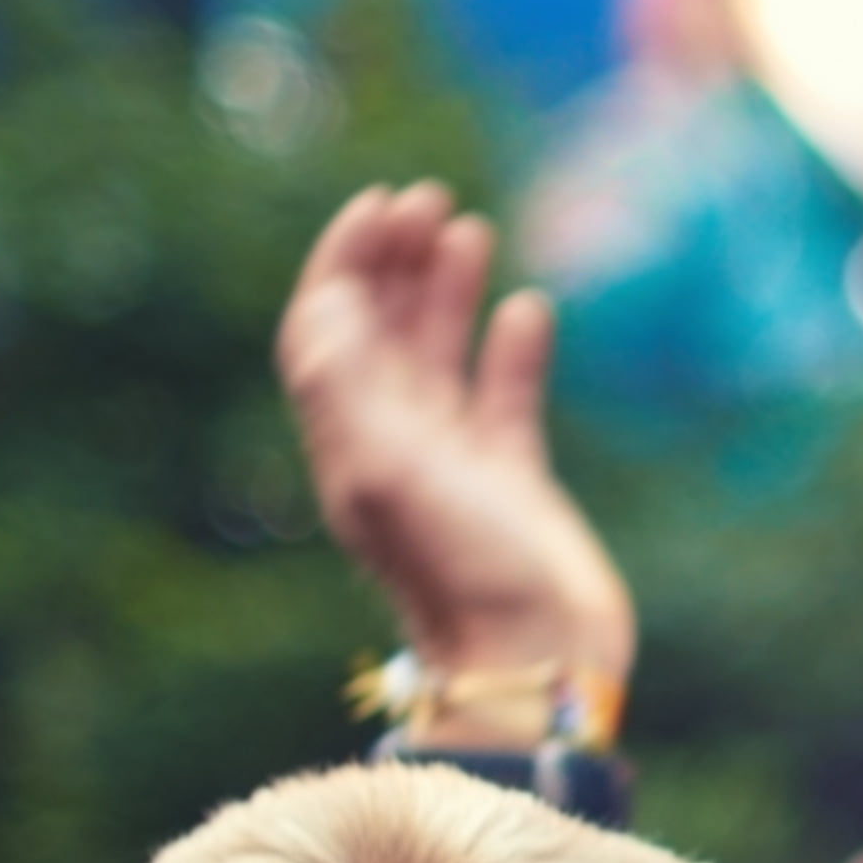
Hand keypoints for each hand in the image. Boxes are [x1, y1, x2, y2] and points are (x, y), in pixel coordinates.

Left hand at [276, 183, 633, 706]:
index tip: (380, 206)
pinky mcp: (513, 485)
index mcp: (352, 439)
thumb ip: (350, 386)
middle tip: (430, 199)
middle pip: (380, 331)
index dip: (345, 263)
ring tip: (473, 228)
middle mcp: (394, 446)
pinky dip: (510, 351)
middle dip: (396, 261)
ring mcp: (455, 466)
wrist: (534, 662)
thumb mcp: (389, 473)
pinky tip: (528, 311)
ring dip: (448, 290)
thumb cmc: (464, 573)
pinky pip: (503, 401)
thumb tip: (330, 304)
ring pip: (439, 357)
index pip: (328, 330)